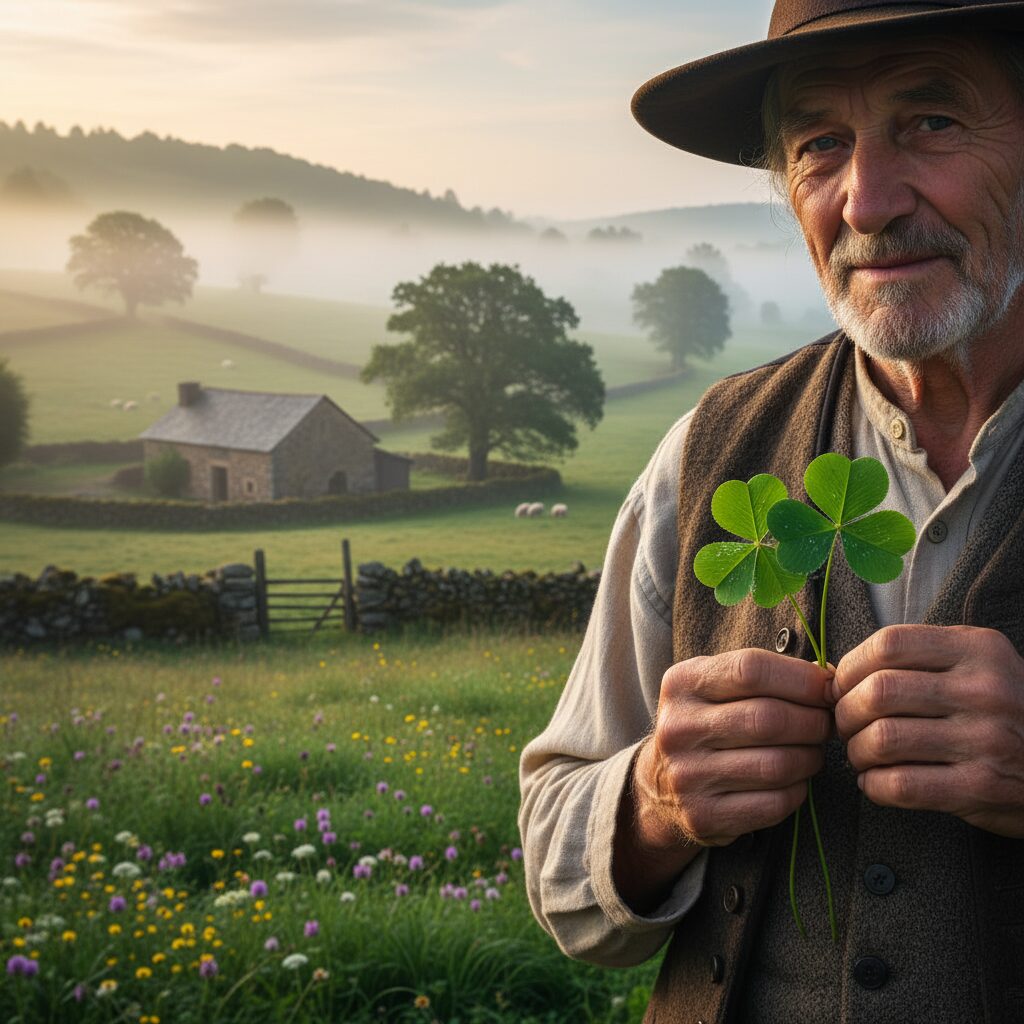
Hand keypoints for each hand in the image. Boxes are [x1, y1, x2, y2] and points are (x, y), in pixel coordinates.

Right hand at [632, 648, 832, 850]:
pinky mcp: (703, 816)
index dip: (801, 678)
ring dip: (810, 758)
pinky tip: (794, 781)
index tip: (826, 686)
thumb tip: (825, 677)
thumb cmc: (705, 724)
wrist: (659, 785)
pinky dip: (798, 791)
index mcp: (682, 684)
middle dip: (814, 721)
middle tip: (826, 724)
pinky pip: (774, 803)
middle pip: (769, 719)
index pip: (750, 669)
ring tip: (811, 751)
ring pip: (777, 764)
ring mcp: (687, 775)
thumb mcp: (715, 686)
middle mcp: (678, 728)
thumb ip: (762, 676)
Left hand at [833, 625, 1023, 837]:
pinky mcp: (981, 787)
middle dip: (845, 712)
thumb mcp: (979, 664)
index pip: (889, 644)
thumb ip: (920, 658)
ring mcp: (985, 740)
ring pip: (882, 739)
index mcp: (978, 649)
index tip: (841, 685)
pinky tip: (875, 781)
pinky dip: (873, 785)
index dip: (850, 666)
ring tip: (860, 754)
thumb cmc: (1005, 709)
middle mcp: (984, 690)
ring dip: (856, 751)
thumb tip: (838, 675)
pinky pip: (900, 784)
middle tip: (845, 725)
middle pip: (877, 692)